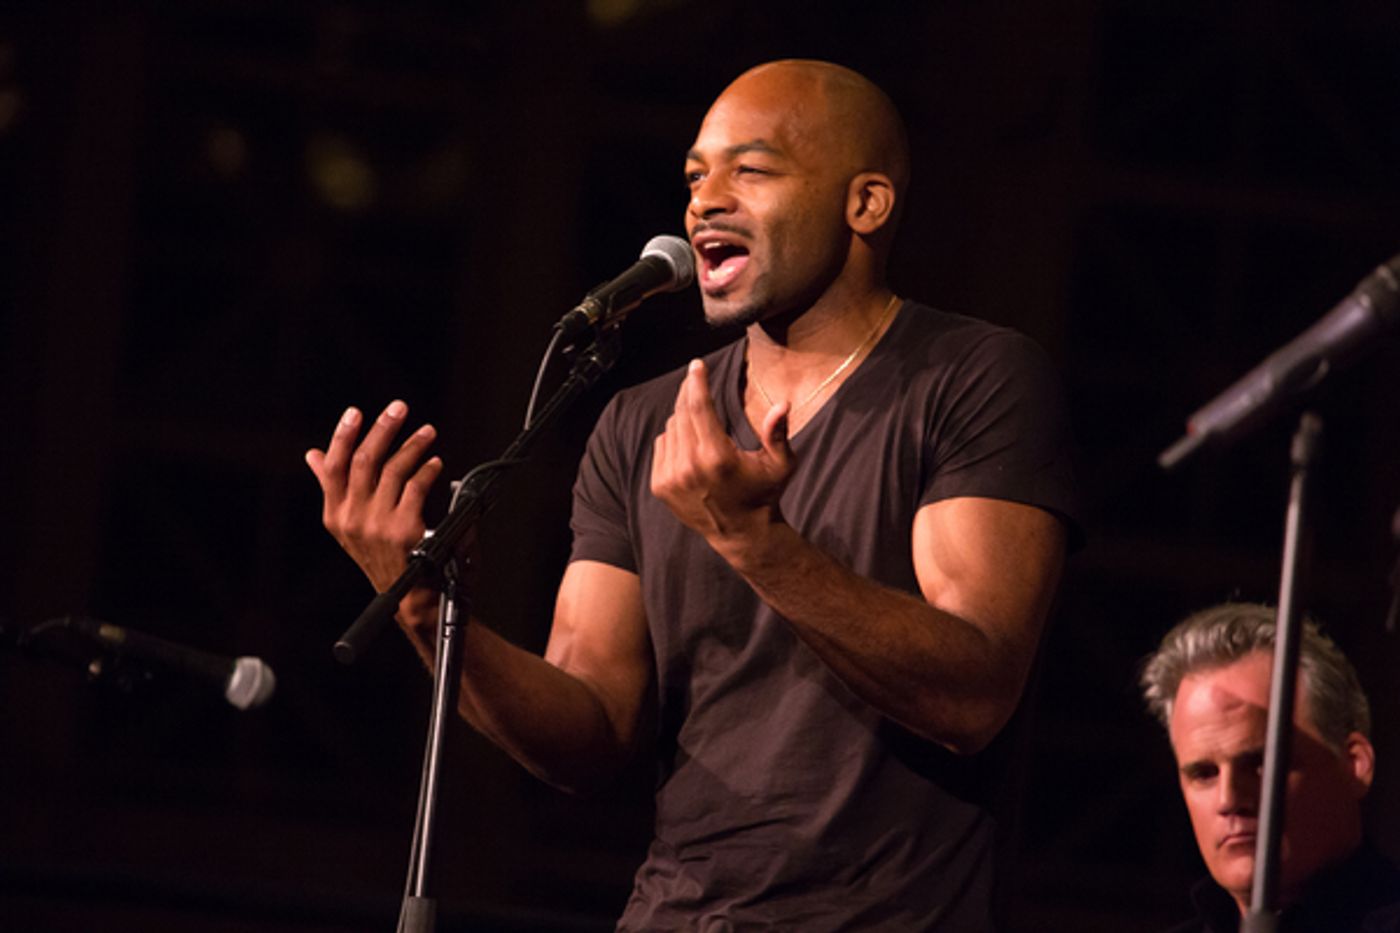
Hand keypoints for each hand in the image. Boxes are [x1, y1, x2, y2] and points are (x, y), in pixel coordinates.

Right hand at [305, 400, 443, 593]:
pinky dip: (428, 470)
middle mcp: (352, 519)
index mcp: (335, 515)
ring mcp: (377, 525)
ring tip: (427, 432)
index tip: (355, 412)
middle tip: (398, 408)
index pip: (333, 466)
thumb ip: (335, 488)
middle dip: (383, 429)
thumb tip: (313, 456)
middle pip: (364, 460)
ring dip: (413, 445)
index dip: (343, 435)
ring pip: (392, 469)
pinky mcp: (404, 529)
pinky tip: (435, 462)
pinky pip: (416, 487)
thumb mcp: (352, 525)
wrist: (411, 600)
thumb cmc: (387, 558)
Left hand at [650, 359, 794, 553]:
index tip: (696, 365)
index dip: (697, 382)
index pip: (699, 407)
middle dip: (690, 392)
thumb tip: (782, 405)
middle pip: (682, 413)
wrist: (741, 535)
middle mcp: (689, 467)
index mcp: (717, 458)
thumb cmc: (764, 494)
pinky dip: (674, 439)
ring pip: (671, 427)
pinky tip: (692, 448)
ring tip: (704, 427)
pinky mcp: (659, 485)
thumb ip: (778, 434)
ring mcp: (671, 477)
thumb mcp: (780, 465)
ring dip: (684, 418)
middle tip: (697, 380)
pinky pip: (661, 445)